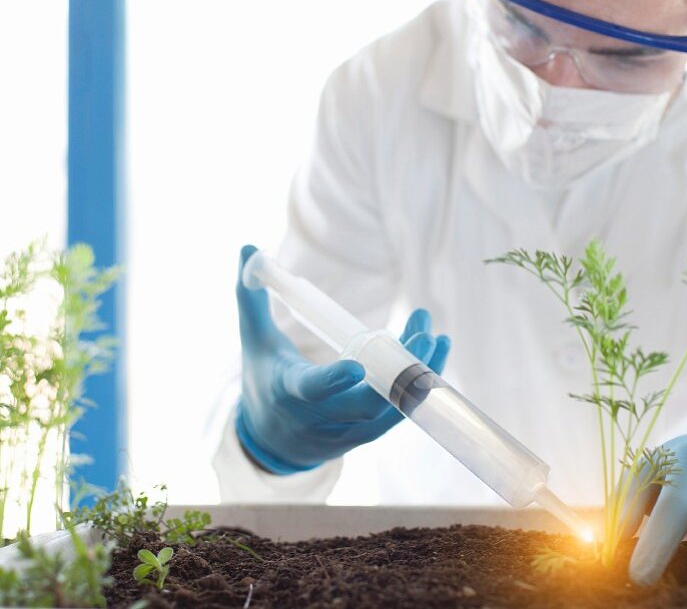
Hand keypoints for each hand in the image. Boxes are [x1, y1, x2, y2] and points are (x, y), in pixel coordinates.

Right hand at [234, 245, 450, 473]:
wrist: (270, 439)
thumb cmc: (263, 378)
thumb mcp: (254, 340)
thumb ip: (251, 296)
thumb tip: (249, 248)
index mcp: (288, 392)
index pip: (311, 389)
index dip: (333, 380)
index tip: (357, 365)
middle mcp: (320, 419)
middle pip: (366, 405)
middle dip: (400, 373)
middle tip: (425, 334)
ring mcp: (346, 433)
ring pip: (389, 411)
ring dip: (418, 376)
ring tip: (438, 339)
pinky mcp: (366, 437)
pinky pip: (397, 415)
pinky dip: (418, 388)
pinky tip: (434, 355)